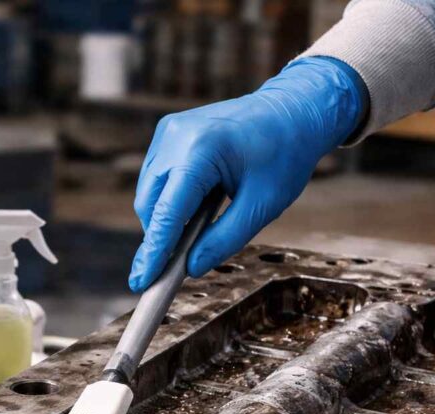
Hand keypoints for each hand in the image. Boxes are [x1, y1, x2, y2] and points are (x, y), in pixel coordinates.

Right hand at [129, 57, 367, 291]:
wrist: (292, 111)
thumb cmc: (285, 154)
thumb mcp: (262, 205)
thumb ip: (224, 240)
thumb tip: (191, 267)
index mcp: (201, 150)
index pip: (167, 213)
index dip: (154, 252)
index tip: (142, 282)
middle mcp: (176, 137)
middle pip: (149, 204)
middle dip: (159, 237)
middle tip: (173, 268)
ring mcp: (169, 131)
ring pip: (149, 193)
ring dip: (164, 219)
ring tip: (197, 228)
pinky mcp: (168, 133)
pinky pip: (156, 178)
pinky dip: (167, 200)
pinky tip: (195, 206)